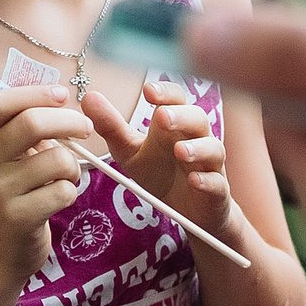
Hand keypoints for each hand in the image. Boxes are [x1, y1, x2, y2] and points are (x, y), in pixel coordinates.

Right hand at [0, 86, 93, 284]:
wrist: (2, 250)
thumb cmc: (17, 193)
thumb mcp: (13, 157)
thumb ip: (29, 128)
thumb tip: (60, 100)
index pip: (0, 103)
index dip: (35, 93)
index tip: (62, 95)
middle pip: (32, 123)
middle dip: (70, 121)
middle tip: (85, 128)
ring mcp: (0, 190)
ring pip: (57, 159)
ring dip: (74, 166)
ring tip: (67, 176)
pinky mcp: (18, 216)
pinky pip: (63, 191)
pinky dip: (71, 192)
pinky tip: (60, 199)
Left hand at [84, 77, 231, 231]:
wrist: (188, 213)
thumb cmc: (161, 174)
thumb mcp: (131, 152)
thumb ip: (112, 127)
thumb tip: (88, 97)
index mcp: (174, 126)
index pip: (176, 100)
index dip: (166, 93)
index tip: (148, 91)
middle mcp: (196, 139)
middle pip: (197, 119)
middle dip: (181, 116)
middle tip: (161, 117)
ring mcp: (209, 165)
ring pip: (212, 148)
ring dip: (197, 148)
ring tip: (180, 150)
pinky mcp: (217, 191)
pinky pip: (217, 183)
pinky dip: (207, 181)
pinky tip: (194, 181)